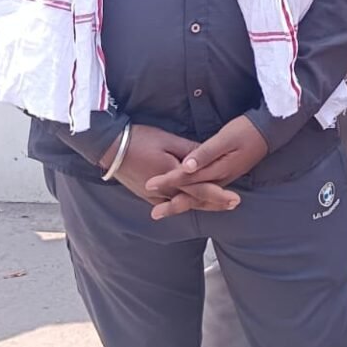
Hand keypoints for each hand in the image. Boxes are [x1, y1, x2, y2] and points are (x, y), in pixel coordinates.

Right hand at [98, 124, 241, 213]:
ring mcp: (154, 196)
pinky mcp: (146, 196)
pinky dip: (181, 206)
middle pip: (194, 200)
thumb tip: (207, 156)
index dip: (219, 195)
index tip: (235, 198)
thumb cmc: (141, 139)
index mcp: (172, 175)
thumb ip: (189, 150)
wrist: (111, 148)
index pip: (200, 189)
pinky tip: (191, 206)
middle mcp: (165, 190)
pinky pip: (168, 204)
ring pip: (182, 204)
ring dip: (201, 205)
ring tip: (219, 207)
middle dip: (215, 203)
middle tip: (234, 204)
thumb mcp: (168, 140)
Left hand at [143, 115, 268, 218]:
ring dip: (182, 205)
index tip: (149, 185)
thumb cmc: (247, 130)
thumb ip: (205, 153)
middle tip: (154, 214)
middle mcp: (221, 179)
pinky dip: (194, 200)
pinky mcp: (226, 176)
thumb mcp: (226, 138)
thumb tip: (186, 167)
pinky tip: (188, 201)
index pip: (188, 179)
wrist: (269, 131)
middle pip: (193, 196)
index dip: (168, 181)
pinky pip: (206, 194)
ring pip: (200, 198)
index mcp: (218, 170)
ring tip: (165, 211)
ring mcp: (225, 179)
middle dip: (173, 204)